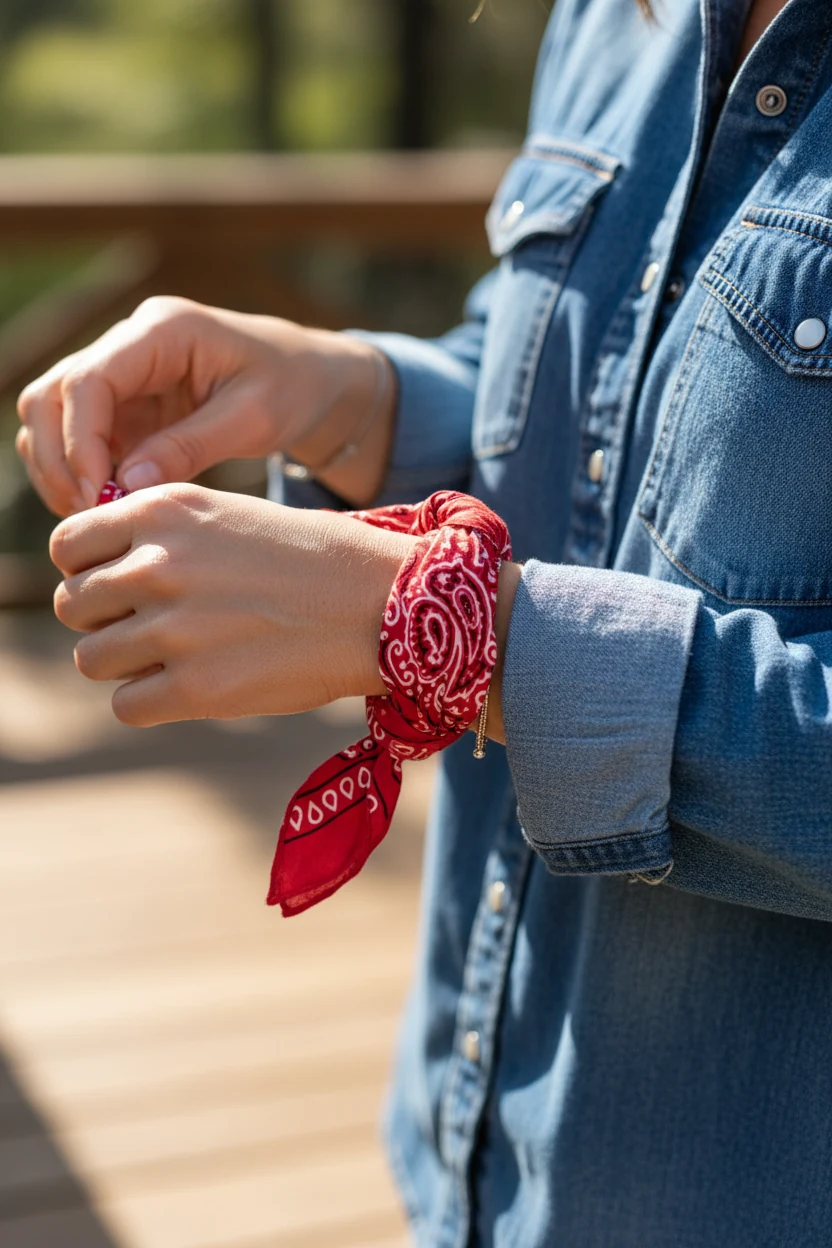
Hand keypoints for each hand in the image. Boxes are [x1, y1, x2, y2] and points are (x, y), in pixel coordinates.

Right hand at [17, 297, 384, 516]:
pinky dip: (81, 474)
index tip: (98, 494)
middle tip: (87, 512)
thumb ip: (191, 447)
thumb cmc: (291, 387)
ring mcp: (121, 375)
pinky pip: (78, 438)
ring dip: (60, 468)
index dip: (80, 440)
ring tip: (96, 515)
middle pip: (50, 393)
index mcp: (164, 331)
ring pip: (51, 416)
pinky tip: (109, 508)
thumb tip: (127, 485)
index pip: (88, 379)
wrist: (308, 378)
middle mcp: (130, 344)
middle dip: (57, 457)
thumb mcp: (254, 418)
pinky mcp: (123, 407)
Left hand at [50, 484, 416, 726]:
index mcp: (163, 511)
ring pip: (90, 658)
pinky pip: (126, 704)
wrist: (381, 603)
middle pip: (73, 605)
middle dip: (103, 620)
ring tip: (172, 657)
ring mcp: (173, 628)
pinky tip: (189, 686)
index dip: (86, 570)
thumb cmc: (310, 558)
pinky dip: (149, 701)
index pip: (68, 545)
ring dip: (123, 663)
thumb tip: (98, 572)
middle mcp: (157, 564)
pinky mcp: (196, 688)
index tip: (115, 586)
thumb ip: (158, 534)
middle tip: (149, 627)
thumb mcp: (227, 515)